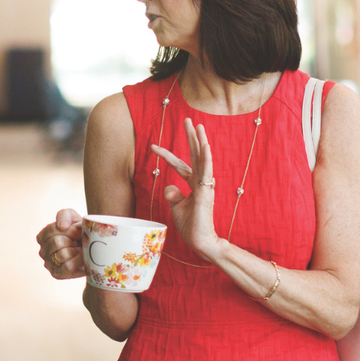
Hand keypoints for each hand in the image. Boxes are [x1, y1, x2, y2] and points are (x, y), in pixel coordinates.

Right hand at [35, 208, 86, 279]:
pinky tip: (83, 258)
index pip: (52, 230)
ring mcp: (48, 264)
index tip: (77, 231)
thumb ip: (64, 215)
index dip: (68, 230)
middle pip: (56, 242)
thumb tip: (61, 226)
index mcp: (43, 237)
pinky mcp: (57, 274)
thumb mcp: (72, 217)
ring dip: (76, 251)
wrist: (91, 248)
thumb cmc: (79, 231)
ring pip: (62, 255)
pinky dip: (77, 261)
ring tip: (82, 249)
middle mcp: (43, 251)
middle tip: (80, 241)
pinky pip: (67, 267)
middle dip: (73, 240)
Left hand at [151, 118, 221, 260]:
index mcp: (193, 184)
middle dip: (191, 137)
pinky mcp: (207, 191)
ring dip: (200, 141)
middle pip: (195, 155)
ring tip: (198, 125)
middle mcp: (200, 182)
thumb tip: (168, 187)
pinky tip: (205, 144)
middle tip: (187, 119)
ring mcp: (205, 185)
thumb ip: (172, 195)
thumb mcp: (176, 207)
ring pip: (203, 158)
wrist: (200, 240)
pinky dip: (206, 157)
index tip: (152, 146)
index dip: (166, 155)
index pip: (179, 165)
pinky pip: (207, 171)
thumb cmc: (190, 226)